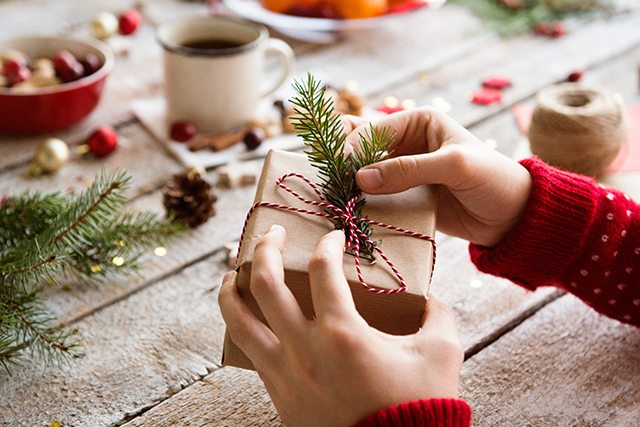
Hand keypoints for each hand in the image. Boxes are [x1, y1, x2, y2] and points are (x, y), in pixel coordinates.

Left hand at [219, 225, 463, 426]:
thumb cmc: (418, 406)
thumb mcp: (440, 353)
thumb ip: (437, 314)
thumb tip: (430, 297)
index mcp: (342, 333)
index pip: (323, 270)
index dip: (328, 244)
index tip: (335, 238)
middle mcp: (304, 349)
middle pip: (266, 283)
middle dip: (265, 249)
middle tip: (273, 234)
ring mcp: (285, 373)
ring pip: (239, 321)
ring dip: (231, 290)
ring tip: (232, 272)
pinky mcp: (278, 394)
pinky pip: (248, 352)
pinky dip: (241, 327)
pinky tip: (247, 319)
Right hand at [344, 108, 531, 246]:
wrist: (512, 217)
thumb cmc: (493, 180)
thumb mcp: (455, 167)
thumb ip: (409, 170)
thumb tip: (361, 178)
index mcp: (419, 122)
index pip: (374, 130)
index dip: (353, 149)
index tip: (341, 172)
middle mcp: (406, 143)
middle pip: (362, 149)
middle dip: (345, 164)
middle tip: (329, 182)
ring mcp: (403, 171)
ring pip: (363, 173)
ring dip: (348, 184)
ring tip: (332, 198)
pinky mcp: (403, 195)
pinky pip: (374, 196)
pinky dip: (360, 202)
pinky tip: (346, 210)